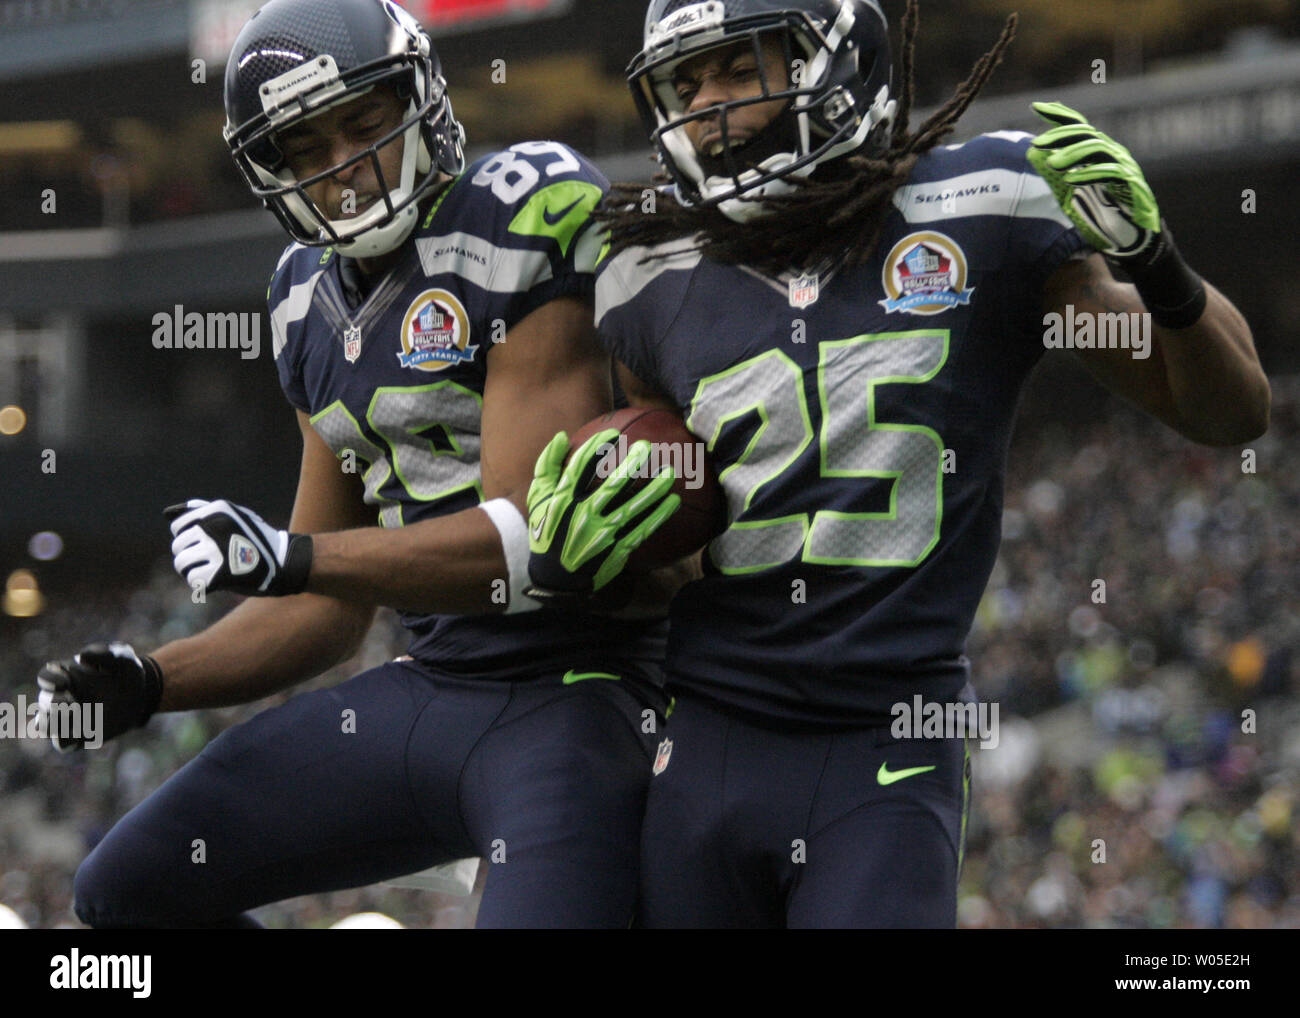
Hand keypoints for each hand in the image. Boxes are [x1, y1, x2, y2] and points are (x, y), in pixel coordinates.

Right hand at [36, 643, 162, 751]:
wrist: (142, 695)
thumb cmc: (127, 672)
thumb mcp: (123, 657)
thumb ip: (104, 653)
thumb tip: (82, 656)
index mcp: (65, 675)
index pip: (46, 676)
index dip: (50, 679)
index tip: (65, 682)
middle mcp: (60, 697)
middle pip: (44, 702)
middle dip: (54, 704)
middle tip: (72, 703)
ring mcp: (67, 718)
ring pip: (44, 726)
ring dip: (53, 724)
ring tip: (74, 719)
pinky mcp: (78, 736)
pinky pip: (62, 744)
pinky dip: (66, 741)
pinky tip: (83, 734)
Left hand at [167, 498, 312, 596]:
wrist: (285, 562)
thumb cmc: (258, 540)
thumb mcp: (237, 516)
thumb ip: (205, 511)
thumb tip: (167, 513)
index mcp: (216, 510)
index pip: (178, 527)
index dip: (188, 539)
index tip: (206, 545)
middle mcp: (213, 527)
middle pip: (178, 546)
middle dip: (189, 556)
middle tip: (209, 562)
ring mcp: (216, 551)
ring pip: (182, 564)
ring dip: (192, 571)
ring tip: (210, 572)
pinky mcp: (220, 573)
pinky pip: (194, 581)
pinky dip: (202, 585)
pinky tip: (216, 582)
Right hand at [525, 429, 680, 603]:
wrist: (556, 578)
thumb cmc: (547, 531)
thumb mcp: (538, 499)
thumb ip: (547, 466)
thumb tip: (562, 436)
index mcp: (563, 501)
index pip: (581, 468)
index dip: (597, 447)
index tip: (613, 433)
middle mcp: (583, 517)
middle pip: (611, 486)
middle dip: (631, 465)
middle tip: (646, 447)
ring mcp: (602, 535)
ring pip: (633, 509)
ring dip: (653, 490)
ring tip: (669, 473)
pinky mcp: (617, 550)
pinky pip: (641, 530)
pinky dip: (659, 516)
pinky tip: (673, 502)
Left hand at [1027, 101, 1160, 262]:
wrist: (1129, 232)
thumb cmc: (1100, 208)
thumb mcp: (1069, 189)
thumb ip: (1055, 170)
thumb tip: (1031, 152)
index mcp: (1097, 150)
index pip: (1077, 125)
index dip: (1058, 114)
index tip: (1035, 107)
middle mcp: (1111, 151)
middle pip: (1085, 133)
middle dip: (1060, 135)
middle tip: (1037, 143)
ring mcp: (1122, 164)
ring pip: (1097, 148)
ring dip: (1072, 154)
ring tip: (1051, 164)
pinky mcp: (1130, 182)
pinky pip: (1109, 172)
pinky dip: (1088, 174)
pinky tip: (1070, 180)